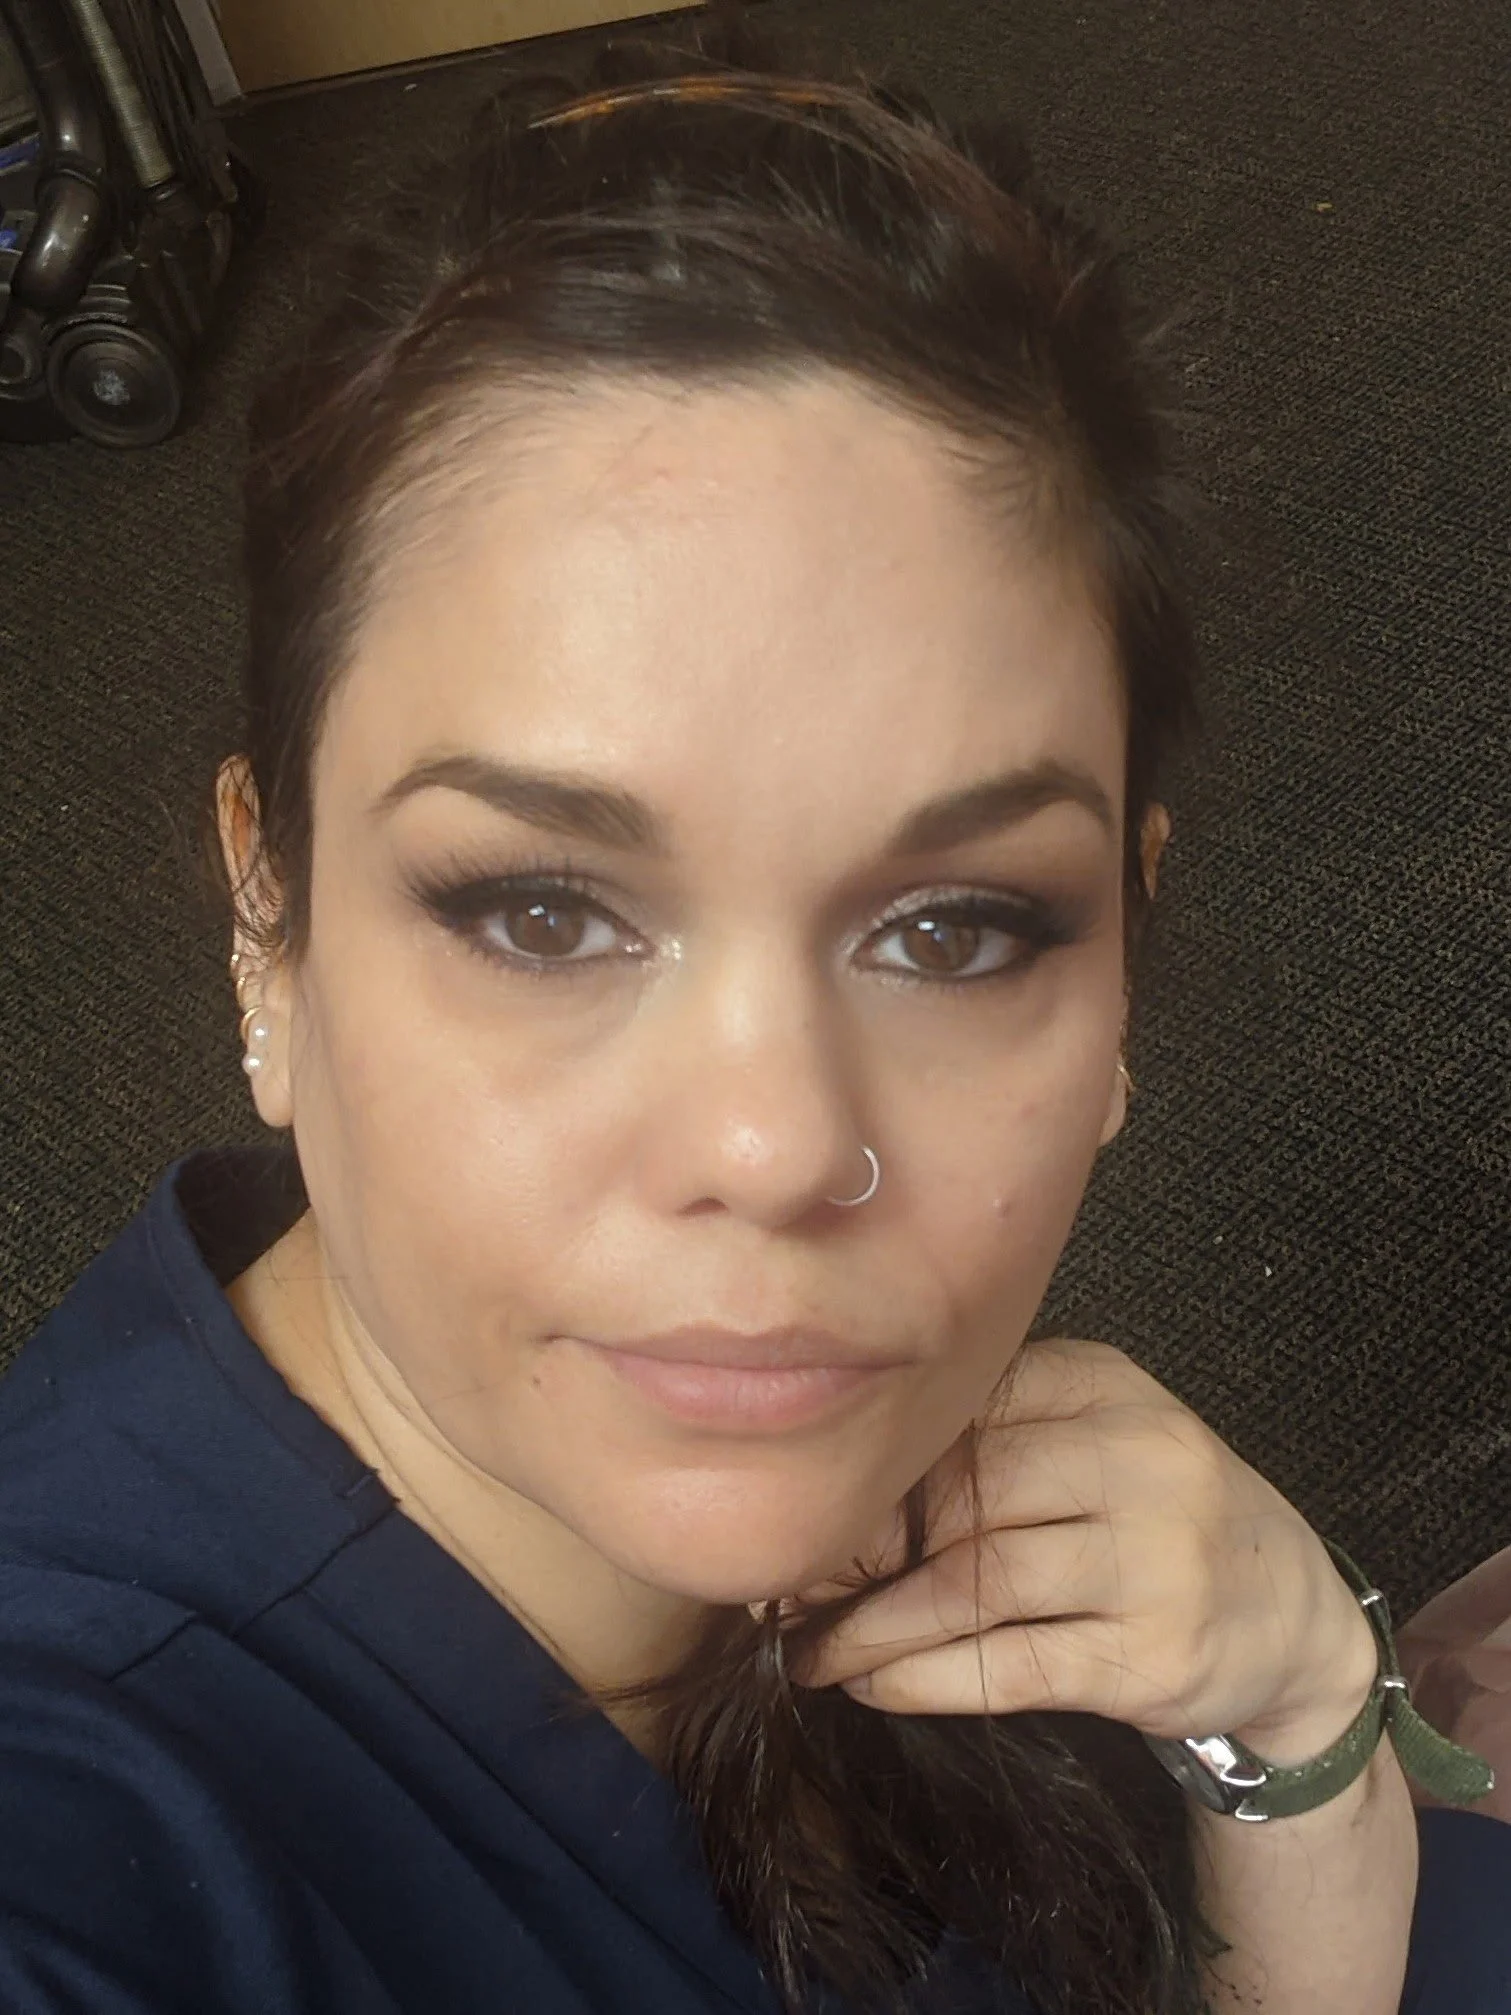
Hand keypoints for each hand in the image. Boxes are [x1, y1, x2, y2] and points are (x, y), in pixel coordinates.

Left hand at [777, 1338, 1379, 1765]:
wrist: (1292, 1618)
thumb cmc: (1157, 1518)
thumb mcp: (1096, 1437)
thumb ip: (994, 1439)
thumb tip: (842, 1486)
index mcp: (1104, 1383)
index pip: (963, 1408)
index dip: (876, 1467)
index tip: (808, 1506)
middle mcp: (1139, 1457)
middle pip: (963, 1493)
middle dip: (865, 1549)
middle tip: (795, 1585)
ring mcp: (1154, 1558)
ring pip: (978, 1583)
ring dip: (876, 1625)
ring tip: (811, 1648)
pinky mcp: (1152, 1655)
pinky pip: (1010, 1665)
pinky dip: (924, 1679)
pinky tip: (870, 1684)